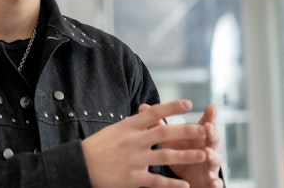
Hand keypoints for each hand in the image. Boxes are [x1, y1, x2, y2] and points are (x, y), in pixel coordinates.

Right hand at [82, 99, 207, 187]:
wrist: (80, 165)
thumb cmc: (98, 145)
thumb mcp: (115, 128)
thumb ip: (134, 124)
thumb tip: (150, 113)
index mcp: (129, 126)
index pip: (154, 113)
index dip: (172, 107)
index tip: (189, 104)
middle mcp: (133, 141)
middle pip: (164, 133)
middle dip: (185, 131)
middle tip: (203, 130)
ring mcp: (134, 160)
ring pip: (165, 156)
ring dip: (185, 155)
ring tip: (203, 155)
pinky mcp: (132, 178)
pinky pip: (156, 181)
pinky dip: (172, 184)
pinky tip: (185, 185)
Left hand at [138, 103, 223, 187]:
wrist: (187, 181)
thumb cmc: (179, 155)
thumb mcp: (169, 141)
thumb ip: (159, 125)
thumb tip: (143, 107)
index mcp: (198, 137)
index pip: (205, 124)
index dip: (209, 116)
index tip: (210, 107)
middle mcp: (207, 148)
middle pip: (213, 139)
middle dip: (212, 132)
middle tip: (207, 127)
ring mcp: (210, 165)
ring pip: (215, 159)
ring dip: (212, 155)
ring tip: (207, 153)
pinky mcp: (210, 181)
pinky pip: (216, 182)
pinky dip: (216, 183)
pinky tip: (214, 183)